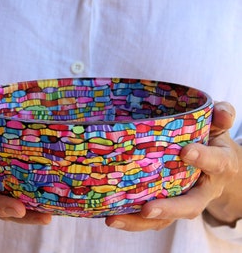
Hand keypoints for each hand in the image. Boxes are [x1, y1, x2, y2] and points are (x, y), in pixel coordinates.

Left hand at [105, 101, 241, 230]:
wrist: (219, 171)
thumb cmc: (214, 144)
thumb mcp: (219, 128)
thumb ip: (221, 117)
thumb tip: (221, 110)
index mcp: (219, 166)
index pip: (216, 162)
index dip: (204, 158)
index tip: (186, 151)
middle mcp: (203, 191)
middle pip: (190, 205)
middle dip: (169, 208)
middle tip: (148, 209)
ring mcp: (184, 202)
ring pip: (167, 219)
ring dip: (140, 221)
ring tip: (114, 219)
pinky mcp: (168, 207)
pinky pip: (152, 219)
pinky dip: (132, 220)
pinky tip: (111, 216)